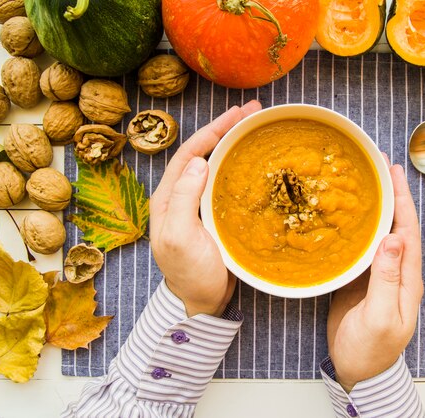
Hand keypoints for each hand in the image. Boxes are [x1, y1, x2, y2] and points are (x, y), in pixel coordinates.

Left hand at [149, 100, 261, 317]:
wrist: (202, 301)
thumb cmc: (189, 274)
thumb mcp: (181, 238)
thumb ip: (183, 200)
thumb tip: (199, 161)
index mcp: (167, 198)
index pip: (188, 154)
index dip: (211, 131)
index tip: (236, 115)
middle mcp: (182, 195)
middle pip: (203, 153)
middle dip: (225, 129)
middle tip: (252, 112)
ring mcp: (199, 204)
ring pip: (216, 165)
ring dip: (234, 144)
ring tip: (257, 126)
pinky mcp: (215, 214)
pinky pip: (227, 182)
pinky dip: (241, 166)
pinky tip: (255, 159)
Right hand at [327, 163, 423, 391]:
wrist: (358, 370)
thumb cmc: (371, 350)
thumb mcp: (378, 316)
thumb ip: (385, 279)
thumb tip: (392, 238)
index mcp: (407, 279)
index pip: (408, 231)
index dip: (402, 200)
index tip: (393, 174)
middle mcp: (396, 271)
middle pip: (396, 226)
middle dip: (391, 196)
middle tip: (379, 168)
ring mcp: (378, 275)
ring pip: (380, 234)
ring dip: (376, 208)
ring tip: (364, 183)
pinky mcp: (360, 280)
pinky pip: (362, 247)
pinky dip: (358, 228)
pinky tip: (347, 217)